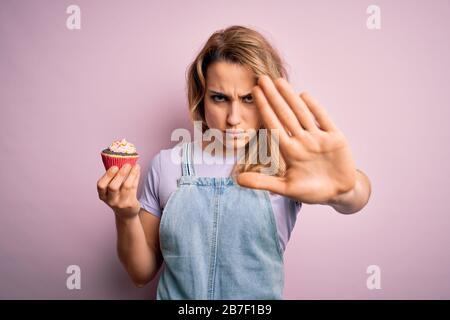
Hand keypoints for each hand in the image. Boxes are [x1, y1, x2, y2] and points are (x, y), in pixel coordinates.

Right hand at [97, 163, 140, 218]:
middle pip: (113, 187)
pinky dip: (136, 177)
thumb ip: (114, 177)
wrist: (126, 213)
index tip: (114, 166)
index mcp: (102, 195)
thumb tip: (121, 159)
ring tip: (135, 165)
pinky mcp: (130, 204)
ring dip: (131, 174)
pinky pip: (134, 188)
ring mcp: (120, 203)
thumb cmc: (118, 196)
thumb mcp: (112, 190)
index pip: (101, 185)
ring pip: (126, 187)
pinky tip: (137, 170)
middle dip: (120, 174)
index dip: (107, 175)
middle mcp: (110, 200)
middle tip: (126, 164)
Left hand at [236, 75, 356, 204]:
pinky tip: (304, 95)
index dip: (264, 109)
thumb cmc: (312, 191)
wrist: (339, 193)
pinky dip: (315, 108)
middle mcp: (302, 141)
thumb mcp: (286, 188)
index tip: (254, 93)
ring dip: (290, 98)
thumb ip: (262, 183)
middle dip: (273, 97)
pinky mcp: (335, 138)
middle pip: (285, 115)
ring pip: (302, 114)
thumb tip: (237, 180)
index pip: (273, 125)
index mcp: (289, 151)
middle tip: (261, 78)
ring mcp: (318, 138)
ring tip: (279, 82)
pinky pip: (324, 120)